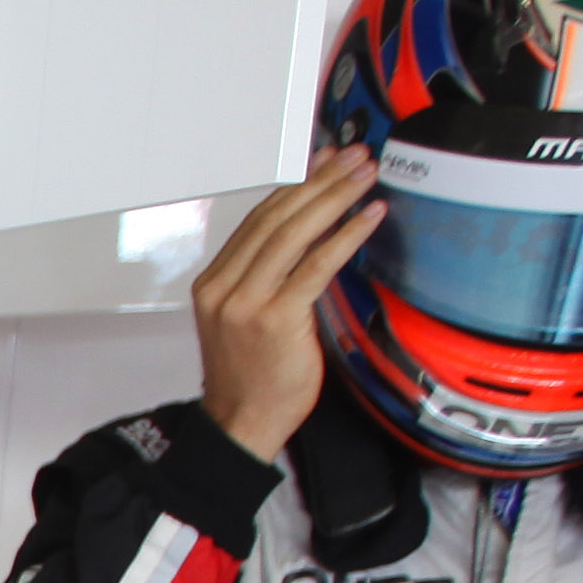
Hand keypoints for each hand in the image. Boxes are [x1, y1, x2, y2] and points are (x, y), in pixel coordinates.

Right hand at [192, 150, 385, 458]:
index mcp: (213, 283)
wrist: (242, 424)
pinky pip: (315, 266)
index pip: (258, 220)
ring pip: (293, 234)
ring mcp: (246, 303)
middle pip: (275, 218)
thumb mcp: (246, 317)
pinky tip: (369, 217)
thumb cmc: (251, 376)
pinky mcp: (276, 318)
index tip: (326, 162)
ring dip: (335, 198)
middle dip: (320, 181)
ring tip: (366, 176)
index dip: (296, 186)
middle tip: (355, 158)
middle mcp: (224, 287)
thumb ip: (267, 277)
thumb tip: (310, 235)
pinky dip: (345, 236)